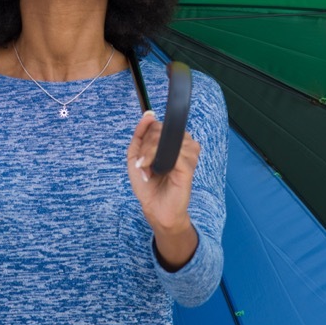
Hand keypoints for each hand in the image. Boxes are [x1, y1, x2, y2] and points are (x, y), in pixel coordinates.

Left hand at [127, 110, 201, 269]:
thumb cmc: (148, 185)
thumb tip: (148, 115)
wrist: (155, 209)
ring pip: (166, 140)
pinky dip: (159, 160)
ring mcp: (188, 156)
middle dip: (146, 148)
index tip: (141, 156)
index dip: (146, 138)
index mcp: (173, 142)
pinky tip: (156, 172)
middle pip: (162, 131)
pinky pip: (174, 152)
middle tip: (144, 166)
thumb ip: (140, 134)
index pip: (158, 125)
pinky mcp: (189, 167)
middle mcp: (183, 146)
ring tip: (149, 171)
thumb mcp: (136, 156)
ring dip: (151, 155)